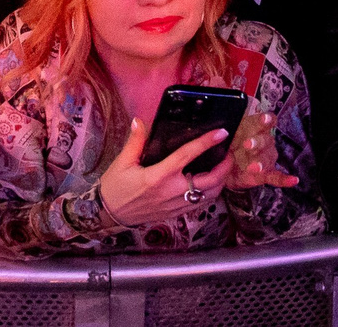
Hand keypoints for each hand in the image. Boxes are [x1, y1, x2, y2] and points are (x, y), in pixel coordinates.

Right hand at [96, 117, 233, 225]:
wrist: (109, 215)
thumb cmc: (115, 187)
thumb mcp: (122, 162)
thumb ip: (135, 141)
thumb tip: (140, 121)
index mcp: (158, 176)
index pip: (188, 156)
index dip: (206, 143)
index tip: (221, 133)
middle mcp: (171, 192)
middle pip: (209, 181)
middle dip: (224, 167)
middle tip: (228, 153)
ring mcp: (176, 205)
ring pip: (209, 195)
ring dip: (221, 181)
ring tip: (223, 167)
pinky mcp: (176, 214)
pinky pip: (200, 204)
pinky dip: (210, 193)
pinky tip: (210, 183)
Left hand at [219, 112, 300, 191]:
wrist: (224, 168)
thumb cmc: (228, 146)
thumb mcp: (225, 136)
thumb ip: (226, 130)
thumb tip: (218, 126)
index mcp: (254, 128)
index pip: (264, 121)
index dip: (265, 119)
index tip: (264, 118)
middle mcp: (264, 142)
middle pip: (264, 140)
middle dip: (256, 142)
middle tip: (247, 145)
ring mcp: (266, 158)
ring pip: (266, 158)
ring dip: (260, 162)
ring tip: (254, 167)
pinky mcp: (265, 174)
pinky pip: (276, 176)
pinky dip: (284, 179)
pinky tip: (293, 180)